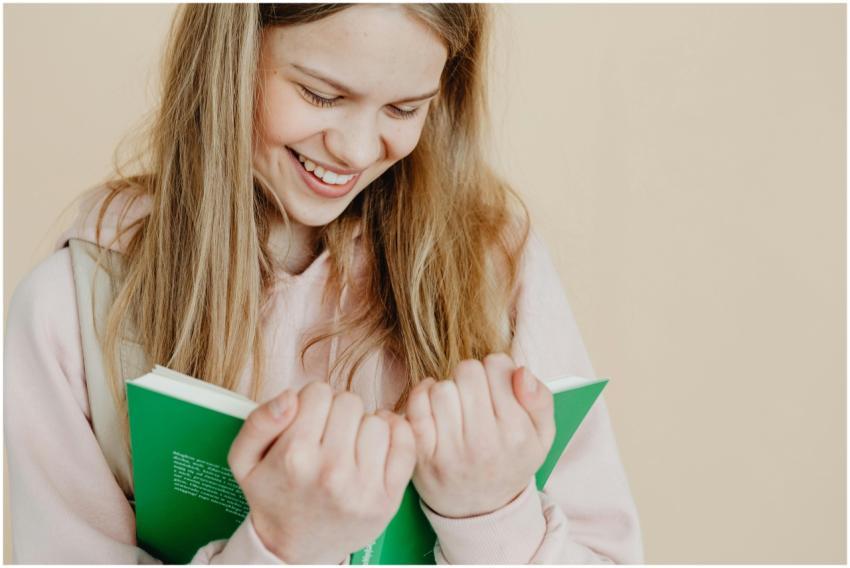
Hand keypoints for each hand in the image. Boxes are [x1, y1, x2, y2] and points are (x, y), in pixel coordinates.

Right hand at [227, 382, 415, 563]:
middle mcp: (331, 472)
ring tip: (348, 446)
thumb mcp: (245, 460)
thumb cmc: (273, 496)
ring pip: (377, 421)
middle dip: (337, 412)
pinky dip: (395, 434)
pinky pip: (405, 443)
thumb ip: (259, 421)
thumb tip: (290, 396)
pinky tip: (375, 443)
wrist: (294, 548)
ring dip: (363, 427)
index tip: (307, 421)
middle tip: (327, 435)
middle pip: (350, 402)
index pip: (318, 392)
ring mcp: (363, 487)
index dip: (311, 402)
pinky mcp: (388, 498)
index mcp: (294, 457)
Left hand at [404, 353, 554, 518]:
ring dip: (448, 388)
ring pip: (441, 388)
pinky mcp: (422, 454)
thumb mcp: (542, 436)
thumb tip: (519, 371)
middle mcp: (482, 443)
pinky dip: (422, 395)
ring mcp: (449, 451)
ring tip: (457, 404)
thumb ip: (540, 399)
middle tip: (475, 393)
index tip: (497, 384)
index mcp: (515, 433)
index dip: (497, 368)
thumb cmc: (510, 462)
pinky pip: (416, 405)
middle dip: (471, 375)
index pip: (497, 366)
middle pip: (467, 371)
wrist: (480, 509)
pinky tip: (435, 403)